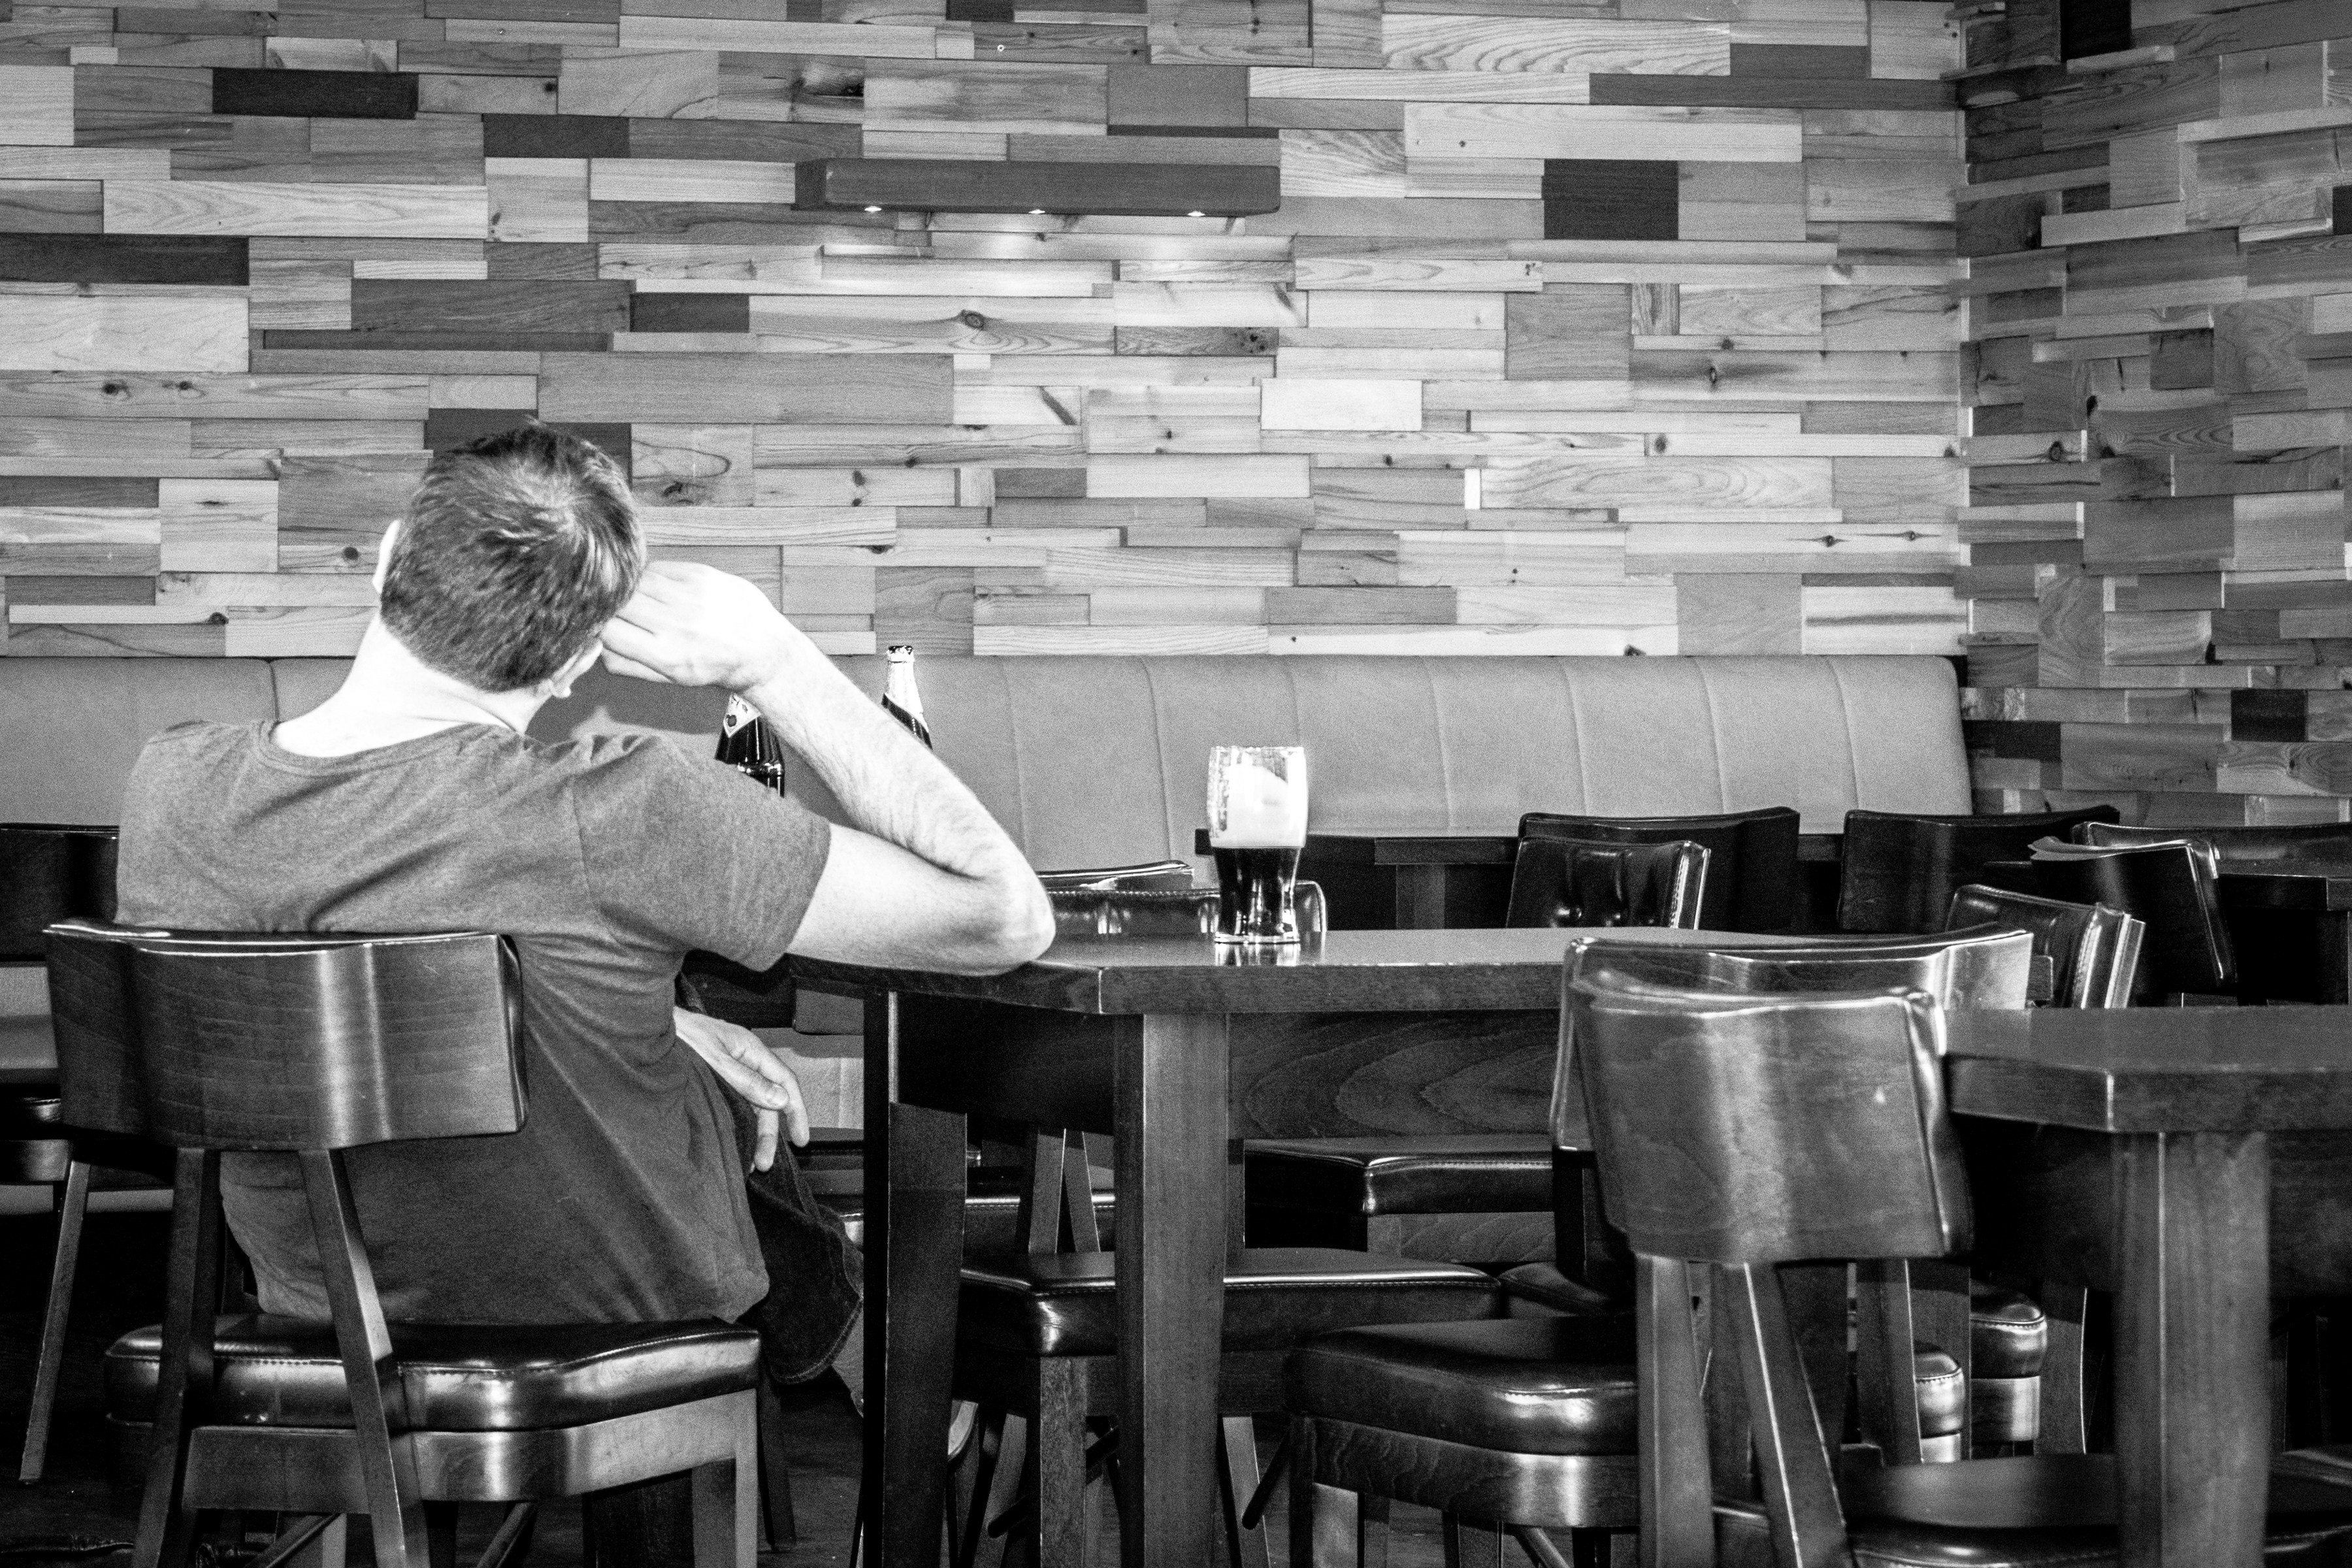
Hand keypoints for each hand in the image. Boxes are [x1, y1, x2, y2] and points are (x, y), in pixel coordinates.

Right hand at [603, 561, 811, 693]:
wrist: (763, 650)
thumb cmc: (714, 667)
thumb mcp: (670, 678)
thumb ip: (627, 664)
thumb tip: (591, 645)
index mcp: (667, 656)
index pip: (608, 631)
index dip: (597, 627)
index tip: (598, 625)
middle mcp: (678, 624)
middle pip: (619, 603)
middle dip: (612, 607)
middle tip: (615, 611)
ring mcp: (691, 597)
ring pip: (636, 582)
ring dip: (631, 590)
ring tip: (643, 602)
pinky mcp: (702, 575)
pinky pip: (658, 568)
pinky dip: (652, 578)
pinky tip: (661, 590)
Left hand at [673, 1006, 809, 1171]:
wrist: (647, 1029)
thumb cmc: (680, 1034)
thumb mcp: (714, 1060)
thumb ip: (747, 1080)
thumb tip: (780, 1100)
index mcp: (751, 1049)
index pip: (785, 1081)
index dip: (797, 1110)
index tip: (802, 1137)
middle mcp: (745, 1060)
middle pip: (769, 1100)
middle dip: (769, 1133)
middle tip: (765, 1162)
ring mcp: (730, 1070)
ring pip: (752, 1106)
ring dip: (754, 1133)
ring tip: (751, 1162)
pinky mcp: (715, 1080)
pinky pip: (736, 1104)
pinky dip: (739, 1125)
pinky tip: (737, 1143)